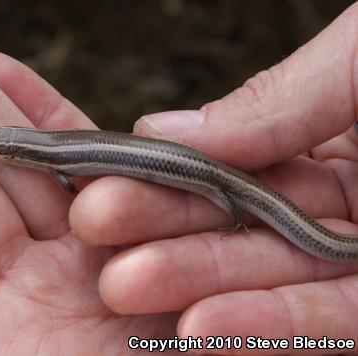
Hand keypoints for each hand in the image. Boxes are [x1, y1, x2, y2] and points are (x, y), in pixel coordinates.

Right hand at [69, 2, 357, 348]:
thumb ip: (275, 95)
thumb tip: (159, 128)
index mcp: (317, 140)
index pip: (220, 164)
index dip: (157, 174)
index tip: (97, 178)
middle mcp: (330, 206)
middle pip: (229, 226)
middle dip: (159, 231)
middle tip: (93, 227)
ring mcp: (356, 264)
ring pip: (265, 282)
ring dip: (194, 286)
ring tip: (124, 286)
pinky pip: (328, 329)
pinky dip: (265, 329)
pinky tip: (201, 328)